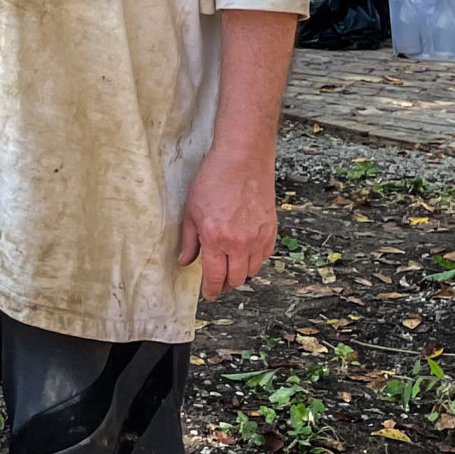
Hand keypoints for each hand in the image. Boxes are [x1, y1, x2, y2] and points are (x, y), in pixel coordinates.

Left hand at [176, 143, 276, 298]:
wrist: (242, 160)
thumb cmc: (213, 180)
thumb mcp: (191, 210)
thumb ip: (189, 240)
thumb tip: (184, 261)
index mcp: (216, 238)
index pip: (215, 277)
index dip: (211, 289)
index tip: (209, 293)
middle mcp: (239, 242)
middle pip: (236, 279)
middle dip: (225, 284)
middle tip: (218, 282)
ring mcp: (258, 237)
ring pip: (251, 270)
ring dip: (240, 273)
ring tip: (230, 267)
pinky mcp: (271, 230)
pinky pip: (264, 256)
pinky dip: (255, 259)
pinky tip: (245, 253)